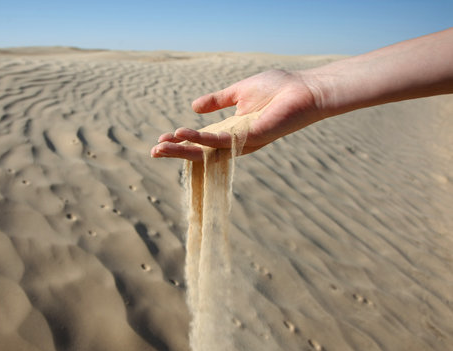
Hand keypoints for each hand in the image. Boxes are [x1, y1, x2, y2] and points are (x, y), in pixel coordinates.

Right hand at [150, 69, 322, 160]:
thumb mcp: (239, 92)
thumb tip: (193, 106)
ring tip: (160, 147)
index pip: (201, 140)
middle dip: (177, 152)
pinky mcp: (252, 137)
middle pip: (201, 151)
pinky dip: (201, 138)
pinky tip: (183, 134)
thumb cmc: (278, 89)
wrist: (305, 89)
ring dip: (183, 150)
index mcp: (231, 130)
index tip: (161, 140)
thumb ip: (217, 101)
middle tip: (154, 152)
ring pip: (207, 151)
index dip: (181, 141)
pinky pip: (221, 140)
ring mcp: (243, 142)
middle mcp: (235, 140)